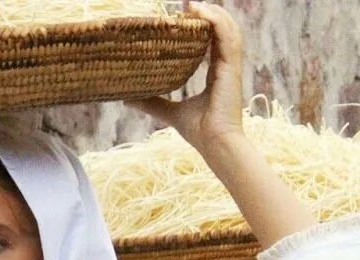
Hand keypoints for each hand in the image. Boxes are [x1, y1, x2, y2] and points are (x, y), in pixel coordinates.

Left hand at [134, 2, 243, 148]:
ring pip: (228, 28)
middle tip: (186, 6)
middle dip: (208, 14)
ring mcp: (230, 67)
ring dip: (212, 12)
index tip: (185, 15)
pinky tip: (199, 11)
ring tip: (192, 5)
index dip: (203, 25)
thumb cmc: (200, 133)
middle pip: (223, 30)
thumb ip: (154, 103)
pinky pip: (228, 36)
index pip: (214, 41)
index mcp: (217, 74)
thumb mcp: (172, 113)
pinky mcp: (231, 68)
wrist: (216, 145)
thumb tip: (128, 99)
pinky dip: (216, 20)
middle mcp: (225, 67)